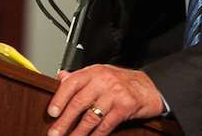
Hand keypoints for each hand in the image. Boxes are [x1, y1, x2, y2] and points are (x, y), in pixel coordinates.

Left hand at [46, 65, 163, 135]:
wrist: (150, 87)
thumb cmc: (123, 82)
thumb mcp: (101, 74)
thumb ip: (81, 77)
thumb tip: (61, 78)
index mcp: (94, 72)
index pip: (72, 83)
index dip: (60, 98)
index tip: (52, 112)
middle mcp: (104, 80)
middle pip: (79, 102)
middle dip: (64, 120)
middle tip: (54, 132)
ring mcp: (115, 94)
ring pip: (91, 116)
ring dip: (78, 132)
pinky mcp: (125, 107)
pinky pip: (106, 125)